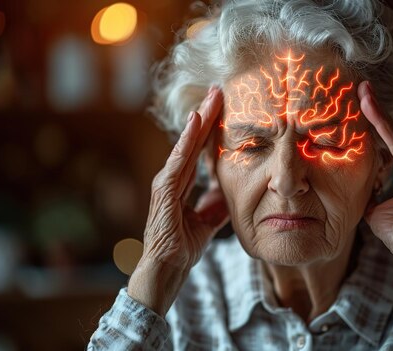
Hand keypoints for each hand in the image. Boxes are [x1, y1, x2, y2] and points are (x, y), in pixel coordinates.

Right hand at [128, 87, 228, 315]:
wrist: (167, 268)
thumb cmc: (181, 247)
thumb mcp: (207, 222)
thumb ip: (215, 205)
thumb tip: (228, 193)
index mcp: (182, 184)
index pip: (199, 150)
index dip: (212, 129)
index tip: (225, 107)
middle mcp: (172, 178)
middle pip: (193, 141)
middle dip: (207, 115)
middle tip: (219, 90)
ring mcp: (166, 182)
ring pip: (186, 145)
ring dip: (199, 121)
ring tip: (211, 98)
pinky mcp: (164, 191)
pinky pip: (178, 161)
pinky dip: (186, 141)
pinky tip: (194, 123)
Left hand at [358, 81, 392, 329]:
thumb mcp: (372, 209)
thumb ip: (363, 193)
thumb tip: (343, 186)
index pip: (386, 139)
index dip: (372, 120)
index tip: (357, 100)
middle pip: (392, 131)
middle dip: (375, 108)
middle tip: (360, 86)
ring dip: (380, 113)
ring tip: (364, 93)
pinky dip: (387, 131)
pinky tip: (374, 115)